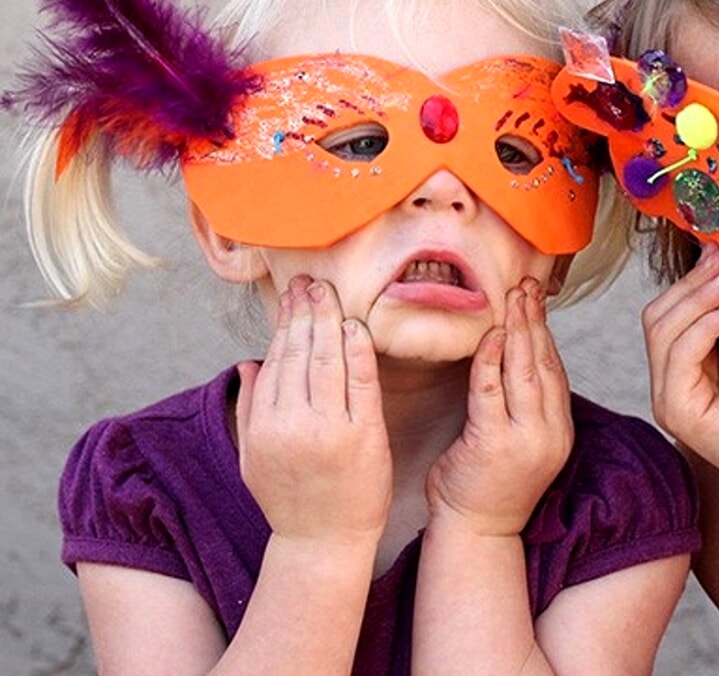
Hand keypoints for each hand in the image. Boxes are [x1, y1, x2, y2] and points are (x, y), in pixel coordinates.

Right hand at [236, 276, 392, 546]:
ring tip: (328, 293)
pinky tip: (356, 326)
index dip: (284, 323)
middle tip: (310, 282)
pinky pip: (362, 383)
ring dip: (328, 320)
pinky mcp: (364, 437)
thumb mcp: (253, 458)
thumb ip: (249, 410)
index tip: (290, 296)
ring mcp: (330, 430)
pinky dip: (358, 351)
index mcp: (264, 427)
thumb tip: (249, 363)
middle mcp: (293, 425)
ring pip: (327, 361)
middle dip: (305, 312)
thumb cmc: (289, 499)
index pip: (276, 360)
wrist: (324, 542)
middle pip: (299, 353)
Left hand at [424, 277, 572, 536]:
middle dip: (535, 319)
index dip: (546, 330)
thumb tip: (516, 357)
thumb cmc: (486, 485)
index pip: (556, 369)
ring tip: (513, 297)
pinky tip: (490, 334)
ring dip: (518, 329)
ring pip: (525, 372)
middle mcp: (550, 434)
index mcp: (559, 431)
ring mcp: (526, 440)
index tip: (537, 298)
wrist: (475, 533)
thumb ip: (521, 404)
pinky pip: (491, 391)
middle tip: (526, 285)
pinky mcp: (495, 444)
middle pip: (545, 363)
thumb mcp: (517, 440)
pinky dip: (490, 359)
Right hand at [643, 244, 718, 496]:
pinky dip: (703, 324)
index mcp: (684, 365)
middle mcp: (668, 381)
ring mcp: (668, 398)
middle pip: (658, 315)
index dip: (693, 278)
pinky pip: (679, 355)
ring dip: (698, 298)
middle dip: (692, 283)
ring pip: (663, 329)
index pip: (670, 310)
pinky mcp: (678, 411)